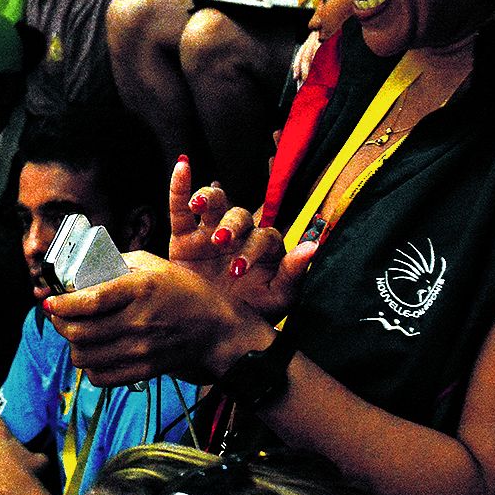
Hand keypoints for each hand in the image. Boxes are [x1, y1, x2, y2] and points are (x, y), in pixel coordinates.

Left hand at [44, 252, 273, 386]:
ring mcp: (140, 350)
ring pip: (83, 356)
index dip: (61, 304)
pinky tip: (94, 353)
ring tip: (77, 333)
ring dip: (72, 345)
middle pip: (79, 332)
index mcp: (140, 289)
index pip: (89, 301)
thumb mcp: (156, 266)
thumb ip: (120, 262)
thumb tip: (84, 267)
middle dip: (59, 324)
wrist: (217, 331)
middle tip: (58, 317)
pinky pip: (99, 377)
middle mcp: (138, 321)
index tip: (51, 302)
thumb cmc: (186, 293)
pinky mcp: (142, 371)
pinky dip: (89, 366)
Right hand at [165, 158, 311, 318]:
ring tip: (199, 205)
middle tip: (221, 242)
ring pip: (214, 203)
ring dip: (209, 198)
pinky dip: (181, 186)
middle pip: (237, 214)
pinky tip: (183, 166)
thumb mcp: (278, 297)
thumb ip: (294, 272)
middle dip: (231, 227)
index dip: (252, 248)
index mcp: (263, 247)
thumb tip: (313, 246)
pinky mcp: (183, 238)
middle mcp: (239, 235)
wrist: (213, 328)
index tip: (237, 270)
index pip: (263, 235)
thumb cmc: (252, 312)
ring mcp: (209, 233)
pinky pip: (181, 208)